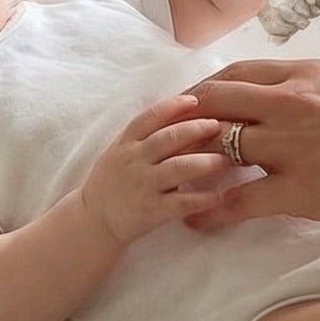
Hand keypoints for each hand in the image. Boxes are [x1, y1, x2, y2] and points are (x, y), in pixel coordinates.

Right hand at [80, 94, 233, 245]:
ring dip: (205, 162)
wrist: (92, 221)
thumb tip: (175, 108)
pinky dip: (202, 199)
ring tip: (227, 159)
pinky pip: (181, 203)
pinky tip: (219, 196)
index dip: (173, 106)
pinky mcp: (150, 211)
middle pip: (168, 138)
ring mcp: (142, 185)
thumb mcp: (120, 151)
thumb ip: (144, 134)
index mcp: (126, 143)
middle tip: (220, 125)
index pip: (149, 117)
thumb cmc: (112, 182)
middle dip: (196, 129)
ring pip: (178, 168)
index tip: (196, 99)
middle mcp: (134, 160)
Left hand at [183, 60, 319, 230]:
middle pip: (216, 103)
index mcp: (307, 74)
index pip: (238, 74)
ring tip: (173, 180)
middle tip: (168, 141)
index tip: (191, 105)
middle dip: (186, 122)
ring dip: (191, 162)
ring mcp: (291, 145)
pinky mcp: (298, 188)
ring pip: (219, 146)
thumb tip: (306, 93)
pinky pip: (239, 199)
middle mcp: (291, 102)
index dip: (205, 90)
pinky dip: (211, 209)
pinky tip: (197, 220)